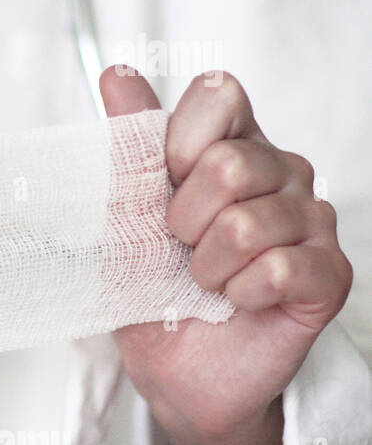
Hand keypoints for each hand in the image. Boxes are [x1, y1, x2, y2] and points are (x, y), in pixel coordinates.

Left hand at [100, 66, 351, 444]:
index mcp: (231, 145)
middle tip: (181, 248)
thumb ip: (127, 143)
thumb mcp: (124, 214)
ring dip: (206, 266)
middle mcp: (281, 173)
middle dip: (184, 219)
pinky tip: (237, 301)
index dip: (179, 141)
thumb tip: (116, 75)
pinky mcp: (329, 275)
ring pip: (251, 223)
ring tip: (204, 282)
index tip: (162, 181)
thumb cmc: (152, 288)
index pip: (219, 93)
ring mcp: (312, 222)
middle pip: (232, 164)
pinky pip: (281, 267)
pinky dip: (240, 291)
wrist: (174, 369)